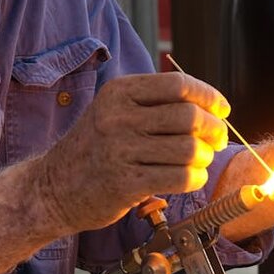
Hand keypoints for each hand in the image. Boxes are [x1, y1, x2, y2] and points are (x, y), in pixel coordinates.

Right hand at [43, 72, 229, 231]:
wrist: (52, 188)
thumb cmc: (93, 149)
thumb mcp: (113, 110)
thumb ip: (153, 102)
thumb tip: (208, 105)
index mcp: (119, 92)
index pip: (178, 85)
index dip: (208, 96)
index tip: (221, 109)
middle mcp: (118, 117)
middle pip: (188, 116)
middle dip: (213, 128)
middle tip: (217, 139)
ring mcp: (120, 151)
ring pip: (189, 148)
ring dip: (205, 157)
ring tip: (200, 161)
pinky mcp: (125, 184)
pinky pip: (180, 177)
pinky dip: (195, 178)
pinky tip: (190, 178)